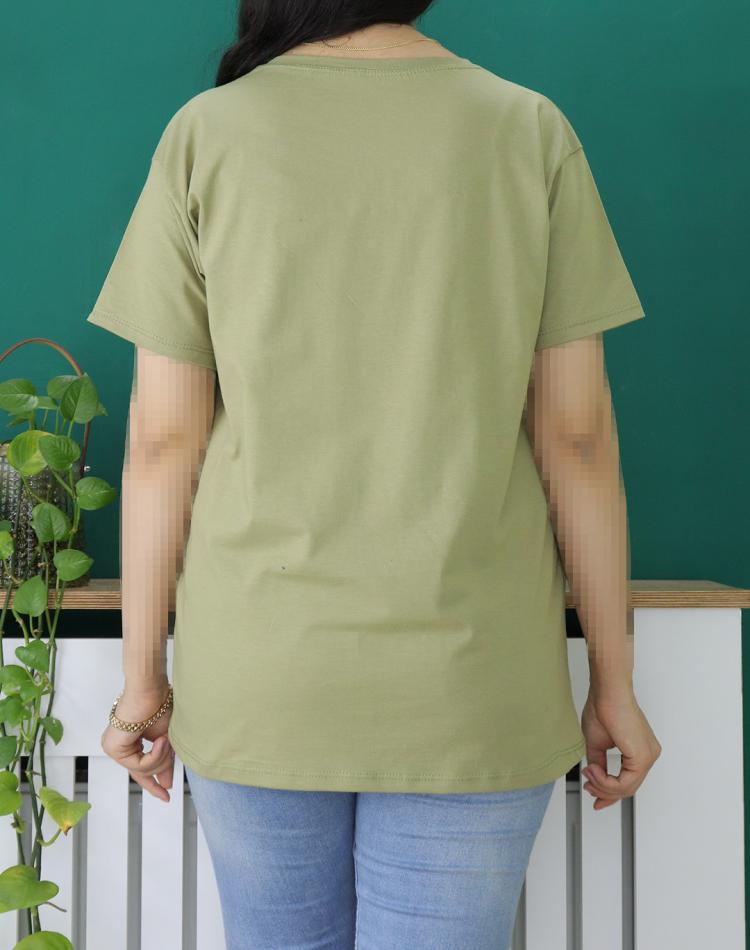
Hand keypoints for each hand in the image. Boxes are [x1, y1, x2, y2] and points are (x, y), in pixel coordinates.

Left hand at [100, 683, 175, 801]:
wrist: (151, 690)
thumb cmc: (159, 705)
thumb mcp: (167, 739)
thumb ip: (164, 761)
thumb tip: (167, 782)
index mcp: (130, 740)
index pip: (140, 767)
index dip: (154, 781)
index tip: (165, 791)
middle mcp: (119, 745)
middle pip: (139, 772)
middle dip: (155, 781)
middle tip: (166, 792)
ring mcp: (114, 747)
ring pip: (140, 770)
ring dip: (160, 759)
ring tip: (167, 742)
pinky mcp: (113, 748)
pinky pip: (137, 765)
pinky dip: (153, 756)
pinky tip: (161, 741)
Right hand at [580, 688, 661, 809]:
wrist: (607, 693)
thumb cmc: (603, 708)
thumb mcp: (597, 744)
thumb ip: (600, 763)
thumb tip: (595, 776)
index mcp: (641, 751)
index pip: (628, 781)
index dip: (609, 792)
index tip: (594, 793)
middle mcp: (648, 755)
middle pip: (628, 788)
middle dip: (604, 792)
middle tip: (588, 787)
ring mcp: (648, 756)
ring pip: (627, 788)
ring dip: (602, 785)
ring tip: (589, 774)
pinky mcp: (643, 757)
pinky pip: (625, 782)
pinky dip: (606, 781)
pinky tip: (595, 770)